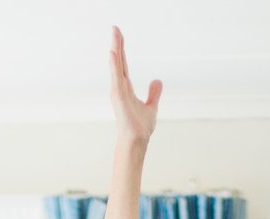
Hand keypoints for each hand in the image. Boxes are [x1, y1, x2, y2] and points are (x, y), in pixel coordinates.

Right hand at [109, 26, 160, 143]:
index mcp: (126, 88)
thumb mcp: (151, 106)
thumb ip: (153, 93)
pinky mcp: (118, 97)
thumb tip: (157, 81)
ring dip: (115, 50)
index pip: (123, 64)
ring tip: (114, 35)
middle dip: (117, 44)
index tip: (118, 35)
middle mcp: (120, 87)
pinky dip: (114, 66)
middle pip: (118, 61)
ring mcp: (118, 91)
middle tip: (114, 27)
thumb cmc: (140, 127)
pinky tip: (113, 54)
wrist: (137, 140)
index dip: (121, 50)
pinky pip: (116, 78)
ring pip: (116, 66)